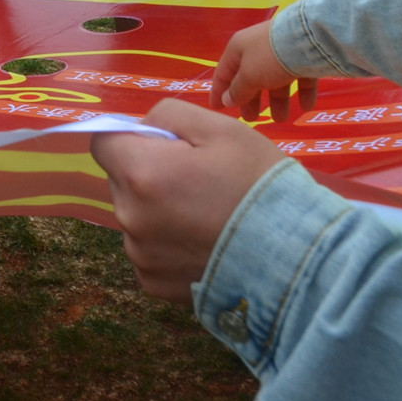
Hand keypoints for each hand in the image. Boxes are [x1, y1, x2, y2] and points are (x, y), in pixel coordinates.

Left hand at [92, 99, 285, 303]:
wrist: (298, 259)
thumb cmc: (261, 185)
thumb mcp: (221, 129)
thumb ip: (168, 115)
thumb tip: (142, 126)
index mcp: (140, 174)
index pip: (103, 142)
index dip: (133, 138)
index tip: (166, 146)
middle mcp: (129, 217)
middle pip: (120, 180)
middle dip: (147, 172)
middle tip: (197, 180)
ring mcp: (140, 256)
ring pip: (135, 216)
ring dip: (157, 210)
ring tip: (206, 215)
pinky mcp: (153, 285)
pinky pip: (148, 251)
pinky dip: (167, 244)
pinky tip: (204, 243)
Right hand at [209, 19, 316, 122]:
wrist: (308, 38)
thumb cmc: (269, 57)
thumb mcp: (249, 76)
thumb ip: (238, 90)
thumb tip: (227, 100)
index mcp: (238, 49)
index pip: (224, 73)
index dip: (219, 92)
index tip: (216, 109)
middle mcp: (258, 49)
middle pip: (251, 78)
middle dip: (251, 100)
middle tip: (251, 119)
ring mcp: (281, 52)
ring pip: (276, 80)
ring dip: (278, 101)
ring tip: (281, 118)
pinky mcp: (304, 57)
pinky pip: (299, 78)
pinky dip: (302, 93)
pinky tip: (306, 106)